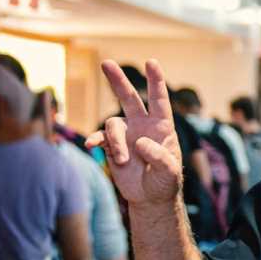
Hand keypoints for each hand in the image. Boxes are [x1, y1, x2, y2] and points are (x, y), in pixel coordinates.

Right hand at [90, 60, 181, 206]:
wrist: (150, 198)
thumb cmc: (165, 182)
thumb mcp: (169, 172)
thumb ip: (159, 157)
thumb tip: (140, 142)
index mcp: (161, 127)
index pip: (159, 100)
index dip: (155, 81)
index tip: (151, 62)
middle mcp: (142, 125)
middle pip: (129, 98)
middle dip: (117, 81)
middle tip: (106, 64)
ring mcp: (125, 134)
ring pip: (113, 124)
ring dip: (116, 141)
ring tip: (124, 161)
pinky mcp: (112, 146)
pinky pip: (100, 137)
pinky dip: (95, 140)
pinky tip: (91, 145)